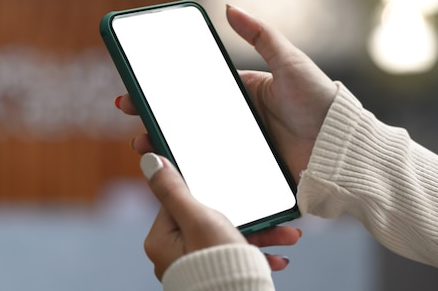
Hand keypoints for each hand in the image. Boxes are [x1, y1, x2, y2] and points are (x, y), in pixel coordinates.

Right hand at [116, 5, 336, 182]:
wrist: (341, 142)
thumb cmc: (317, 98)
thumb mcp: (287, 60)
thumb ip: (259, 34)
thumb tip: (229, 7)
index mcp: (241, 93)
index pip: (194, 91)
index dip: (165, 92)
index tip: (139, 91)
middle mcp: (236, 120)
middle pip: (188, 120)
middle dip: (157, 119)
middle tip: (133, 121)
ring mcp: (240, 145)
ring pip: (195, 146)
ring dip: (168, 146)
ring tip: (145, 146)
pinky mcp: (248, 169)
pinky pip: (215, 169)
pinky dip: (193, 170)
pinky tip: (173, 171)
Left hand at [140, 153, 300, 279]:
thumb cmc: (216, 264)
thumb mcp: (197, 218)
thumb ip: (175, 189)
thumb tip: (151, 161)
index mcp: (161, 240)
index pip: (180, 201)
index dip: (205, 191)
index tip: (226, 184)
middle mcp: (173, 254)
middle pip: (209, 219)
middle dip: (244, 216)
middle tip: (267, 212)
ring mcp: (193, 265)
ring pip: (227, 238)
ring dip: (259, 235)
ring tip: (286, 234)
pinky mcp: (212, 275)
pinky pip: (234, 256)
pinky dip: (255, 253)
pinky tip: (277, 257)